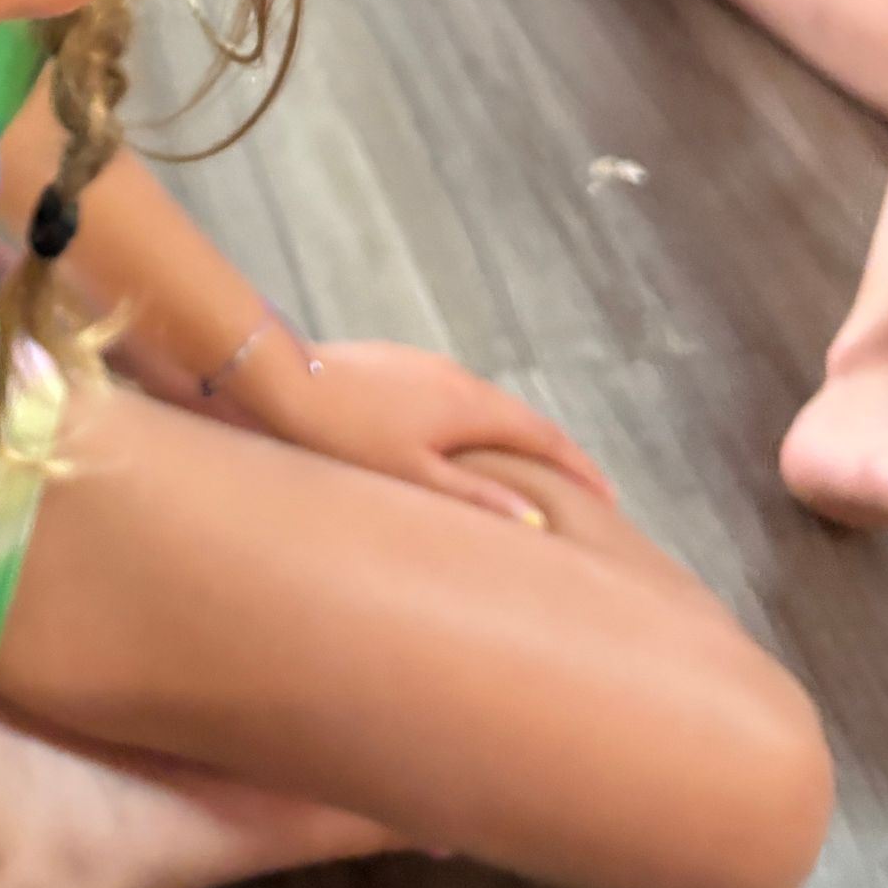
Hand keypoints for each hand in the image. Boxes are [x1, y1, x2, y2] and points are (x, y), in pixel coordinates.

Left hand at [246, 339, 613, 522]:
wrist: (278, 377)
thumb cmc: (342, 434)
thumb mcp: (412, 475)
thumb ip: (475, 498)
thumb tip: (536, 522)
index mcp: (468, 402)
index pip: (543, 435)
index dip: (579, 468)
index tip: (609, 498)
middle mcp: (453, 375)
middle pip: (518, 418)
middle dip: (551, 455)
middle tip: (581, 493)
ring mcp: (421, 365)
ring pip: (481, 408)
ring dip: (509, 441)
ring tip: (525, 477)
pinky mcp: (392, 366)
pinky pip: (450, 400)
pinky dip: (472, 429)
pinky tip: (459, 450)